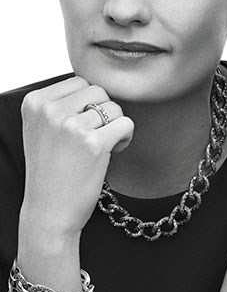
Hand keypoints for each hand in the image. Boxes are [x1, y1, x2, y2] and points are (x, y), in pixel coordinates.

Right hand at [19, 76, 133, 237]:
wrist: (49, 210)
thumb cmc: (51, 172)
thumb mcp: (42, 128)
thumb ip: (61, 104)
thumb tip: (95, 84)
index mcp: (34, 102)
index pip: (79, 81)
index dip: (88, 103)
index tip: (82, 126)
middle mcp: (50, 110)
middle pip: (98, 90)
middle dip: (104, 113)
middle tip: (96, 136)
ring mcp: (71, 126)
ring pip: (114, 107)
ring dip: (115, 127)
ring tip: (103, 146)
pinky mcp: (93, 143)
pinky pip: (126, 124)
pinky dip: (126, 138)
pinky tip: (114, 152)